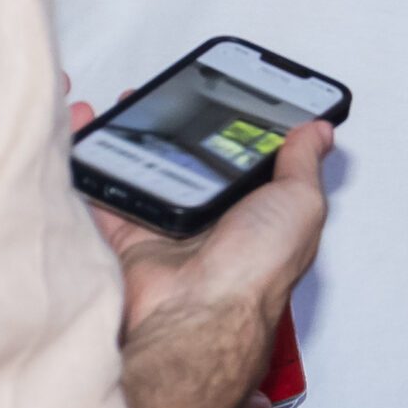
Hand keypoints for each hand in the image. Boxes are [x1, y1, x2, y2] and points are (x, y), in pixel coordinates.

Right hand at [83, 105, 334, 407]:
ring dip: (127, 140)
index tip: (216, 93)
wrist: (196, 315)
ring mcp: (166, 231)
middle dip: (170, 129)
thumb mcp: (299, 204)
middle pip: (186, 163)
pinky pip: (104, 196)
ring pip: (141, 173)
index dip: (230, 127)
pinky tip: (87, 138)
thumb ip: (304, 163)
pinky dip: (90, 168)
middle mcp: (209, 222)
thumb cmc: (253, 271)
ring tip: (117, 107)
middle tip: (158, 98)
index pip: (241, 159)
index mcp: (252, 212)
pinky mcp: (128, 239)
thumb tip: (319, 131)